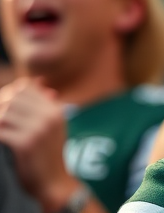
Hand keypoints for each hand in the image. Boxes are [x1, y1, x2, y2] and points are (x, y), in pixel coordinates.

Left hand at [0, 78, 79, 211]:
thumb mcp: (52, 127)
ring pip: (6, 112)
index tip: (3, 107)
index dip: (9, 94)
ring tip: (0, 130)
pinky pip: (1, 130)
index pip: (26, 88)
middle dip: (0, 107)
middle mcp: (50, 116)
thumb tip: (37, 83)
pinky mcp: (27, 143)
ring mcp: (40, 129)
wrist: (53, 182)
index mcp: (55, 110)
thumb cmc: (46, 154)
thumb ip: (43, 106)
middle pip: (14, 98)